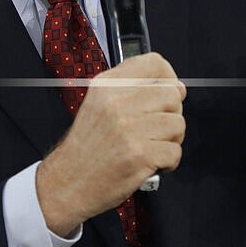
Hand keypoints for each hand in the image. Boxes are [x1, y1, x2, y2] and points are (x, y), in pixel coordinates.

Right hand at [36, 53, 185, 235]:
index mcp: (108, 85)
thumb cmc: (87, 147)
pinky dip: (168, 162)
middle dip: (172, 113)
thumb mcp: (98, 103)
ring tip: (152, 146)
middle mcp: (117, 103)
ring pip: (178, 123)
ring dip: (171, 139)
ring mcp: (129, 129)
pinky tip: (151, 163)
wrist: (68, 183)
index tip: (168, 92)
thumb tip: (177, 86)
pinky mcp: (139, 155)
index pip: (155, 63)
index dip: (169, 78)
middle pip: (172, 94)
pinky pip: (175, 151)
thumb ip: (133, 90)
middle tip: (157, 128)